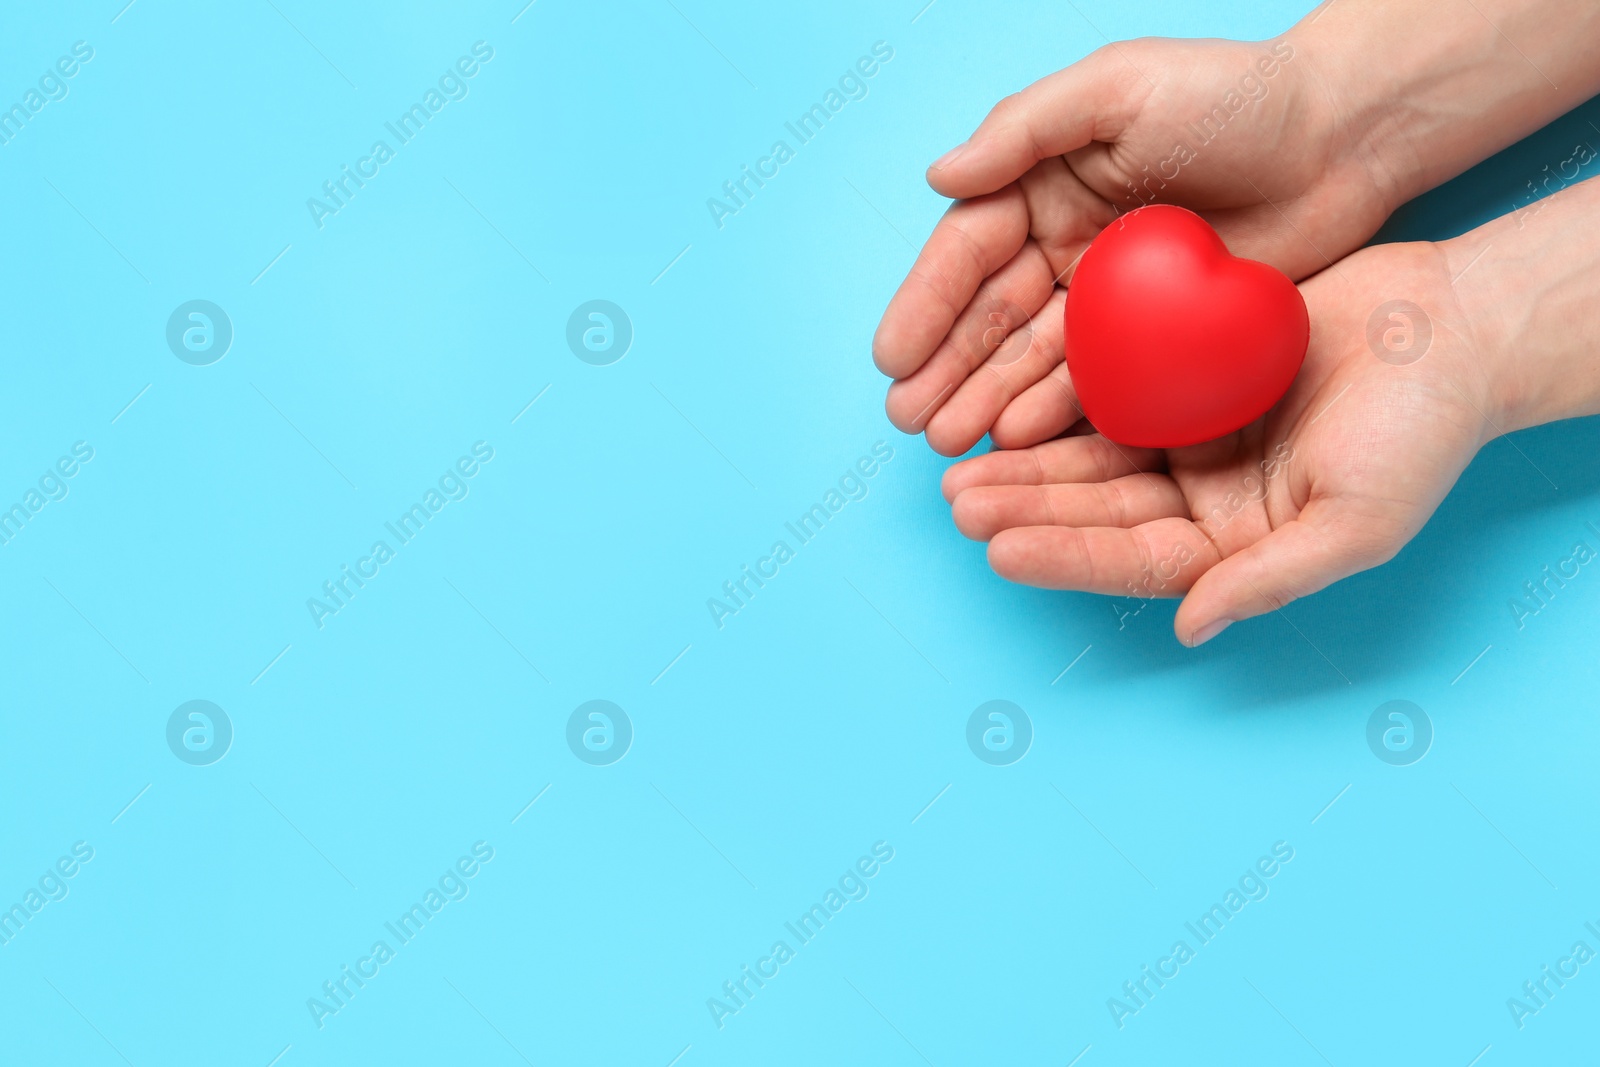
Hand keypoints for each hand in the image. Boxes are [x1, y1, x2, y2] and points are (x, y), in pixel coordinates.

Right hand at [872, 34, 1399, 457]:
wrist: (1342, 136)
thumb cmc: (1232, 92)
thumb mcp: (1117, 87)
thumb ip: (1024, 130)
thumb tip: (938, 176)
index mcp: (1041, 183)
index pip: (968, 252)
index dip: (926, 305)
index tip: (892, 358)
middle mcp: (1062, 242)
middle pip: (988, 316)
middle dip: (944, 369)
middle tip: (910, 421)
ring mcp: (1105, 295)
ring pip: (1030, 357)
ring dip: (985, 400)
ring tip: (948, 444)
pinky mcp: (1152, 336)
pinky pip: (1093, 380)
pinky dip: (1053, 410)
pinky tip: (1017, 440)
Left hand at [939, 240, 1501, 645]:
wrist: (1454, 328)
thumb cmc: (1422, 434)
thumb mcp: (1358, 522)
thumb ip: (1270, 578)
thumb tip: (1188, 628)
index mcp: (1234, 544)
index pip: (1133, 561)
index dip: (1065, 556)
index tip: (997, 549)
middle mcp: (1200, 498)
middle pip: (1095, 511)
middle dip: (1026, 508)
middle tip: (955, 502)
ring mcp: (1188, 435)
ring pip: (1089, 456)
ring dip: (1025, 461)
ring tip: (959, 464)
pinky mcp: (1185, 373)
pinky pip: (1109, 388)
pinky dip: (1059, 397)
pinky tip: (1007, 400)